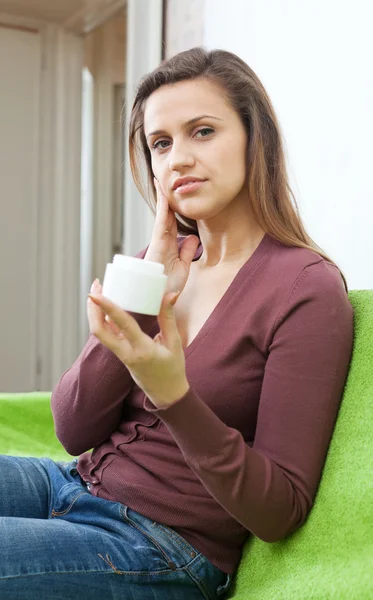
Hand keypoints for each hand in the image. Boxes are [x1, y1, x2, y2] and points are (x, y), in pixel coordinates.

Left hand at [87, 286, 189, 408]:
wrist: (166, 393)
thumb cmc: (173, 368)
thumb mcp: (175, 342)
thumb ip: (168, 317)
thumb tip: (171, 293)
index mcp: (142, 349)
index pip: (121, 325)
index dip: (107, 307)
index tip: (96, 293)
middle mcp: (127, 353)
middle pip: (99, 331)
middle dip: (93, 308)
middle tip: (95, 286)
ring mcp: (121, 355)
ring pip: (100, 333)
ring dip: (95, 312)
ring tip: (97, 291)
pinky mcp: (120, 354)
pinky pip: (107, 336)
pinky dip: (103, 320)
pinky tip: (105, 307)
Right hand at [145, 179, 199, 294]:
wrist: (160, 302)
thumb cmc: (169, 287)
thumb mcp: (183, 267)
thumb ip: (186, 252)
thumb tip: (192, 237)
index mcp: (168, 245)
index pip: (171, 222)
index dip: (172, 207)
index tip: (175, 193)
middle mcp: (161, 242)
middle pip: (164, 215)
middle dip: (163, 198)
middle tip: (163, 180)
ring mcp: (158, 243)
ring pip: (161, 216)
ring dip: (161, 199)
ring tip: (160, 182)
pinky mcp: (156, 246)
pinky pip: (160, 225)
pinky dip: (162, 210)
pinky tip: (164, 197)